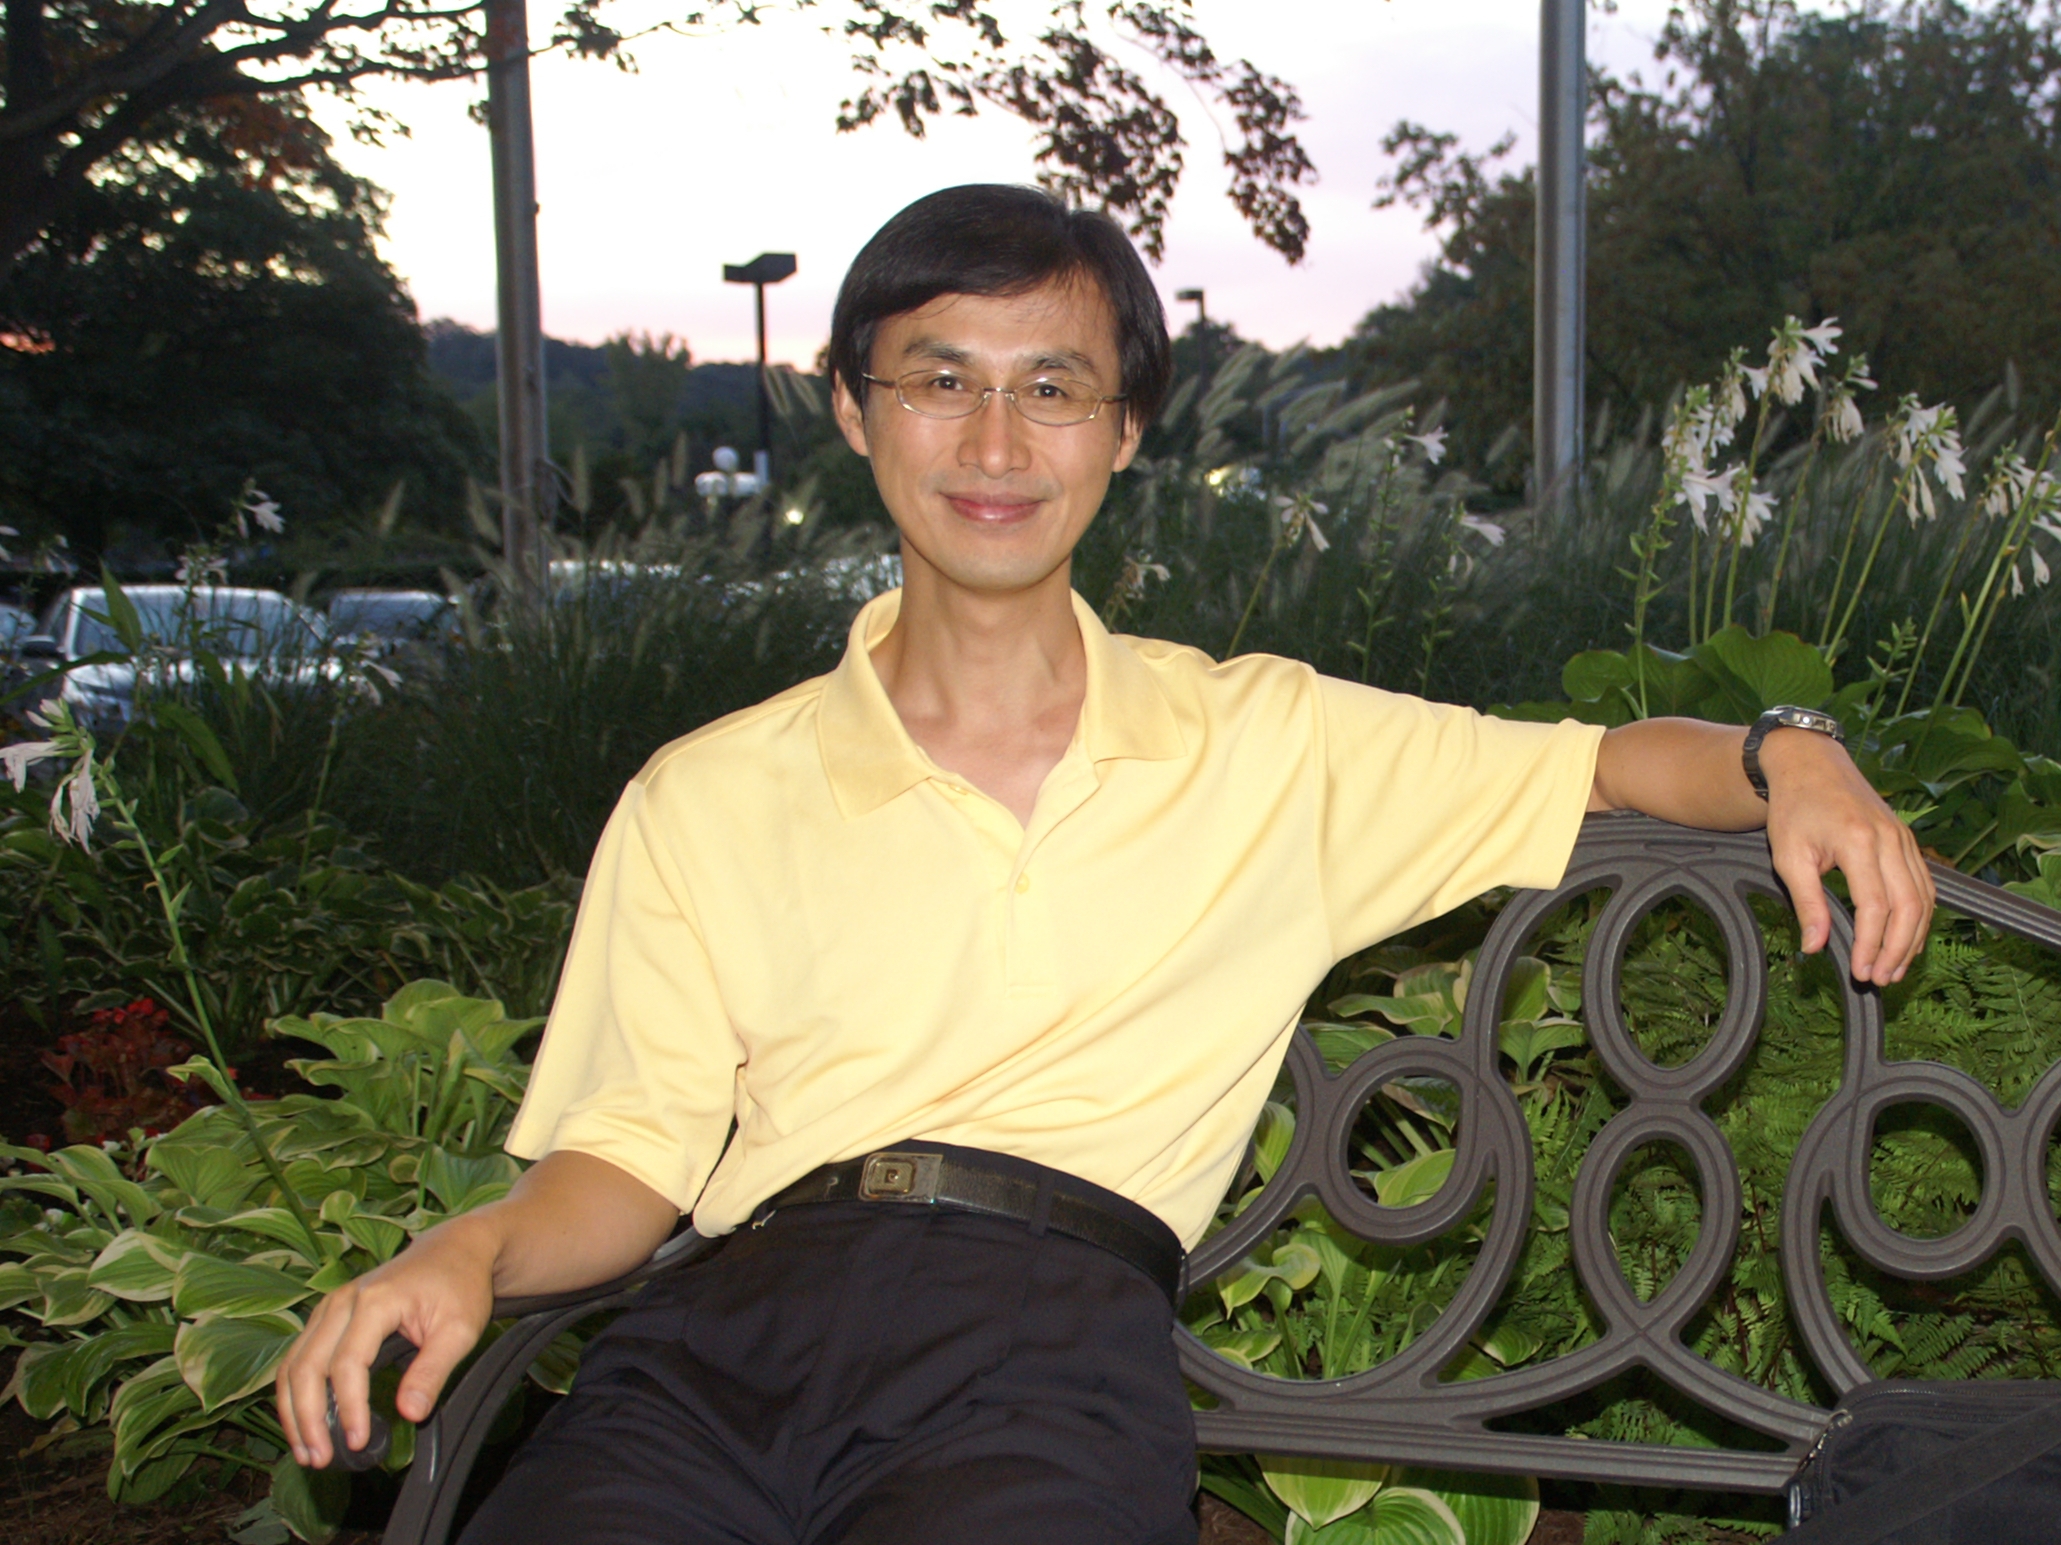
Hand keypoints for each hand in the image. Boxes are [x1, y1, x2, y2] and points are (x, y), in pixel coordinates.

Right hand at [275, 1214, 497, 1468]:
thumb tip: (408, 1414)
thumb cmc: (460, 1286)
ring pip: (293, 1364)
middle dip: (308, 1418)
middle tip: (319, 1459)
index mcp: (375, 1300)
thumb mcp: (460, 1329)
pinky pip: (297, 1357)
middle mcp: (342, 1301)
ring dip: (293, 1411)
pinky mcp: (327, 1317)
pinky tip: (304, 1425)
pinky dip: (294, 1394)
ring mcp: (330, 1307)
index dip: (349, 1408)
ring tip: (306, 1452)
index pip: (348, 1364)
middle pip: (307, 1366)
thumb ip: (433, 1371)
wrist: (454, 1249)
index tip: (359, 1443)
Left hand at [1760, 728, 1934, 984]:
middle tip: (1881, 978)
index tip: (1862, 970)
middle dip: (1898, 949)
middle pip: (1909, 906)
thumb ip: (1806, 903)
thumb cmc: (1795, 808)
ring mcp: (1904, 839)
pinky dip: (1921, 916)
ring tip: (1895, 968)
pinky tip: (1907, 939)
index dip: (1872, 944)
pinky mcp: (1908, 841)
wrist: (1811, 765)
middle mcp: (1890, 839)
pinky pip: (1924, 885)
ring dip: (1913, 938)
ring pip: (1924, 898)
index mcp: (1858, 842)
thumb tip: (1815, 946)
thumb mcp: (1788, 856)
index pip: (1876, 905)